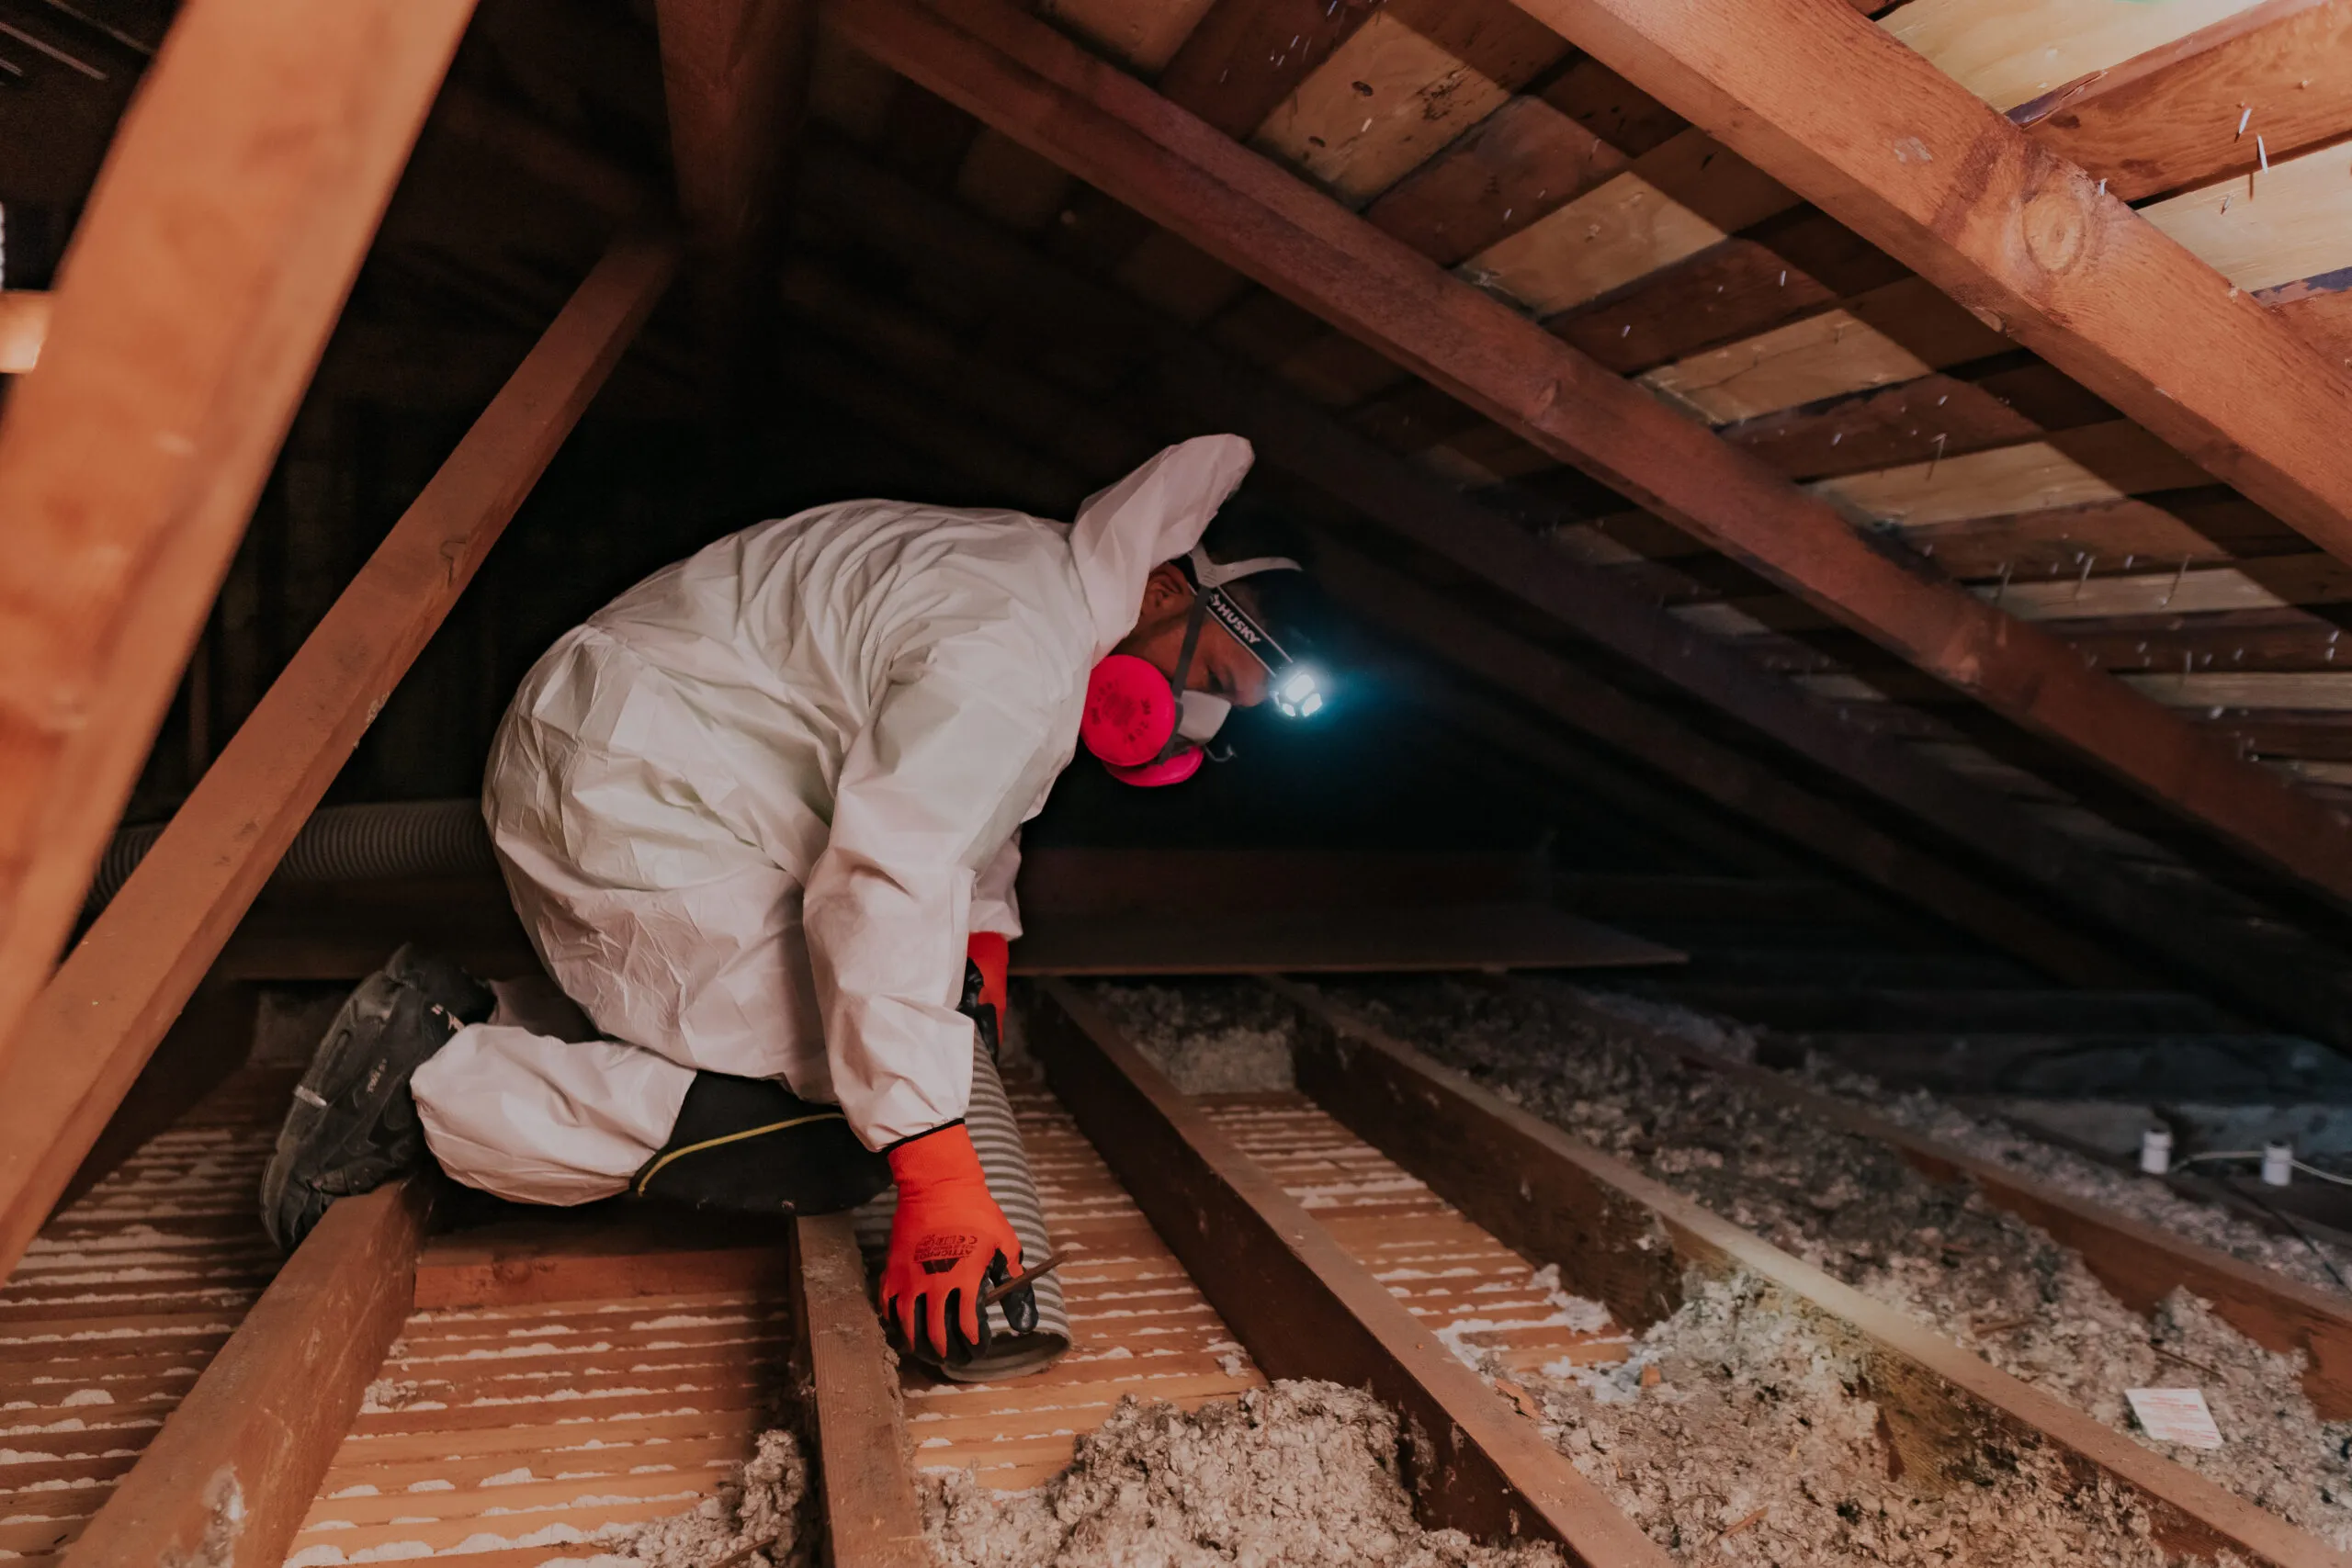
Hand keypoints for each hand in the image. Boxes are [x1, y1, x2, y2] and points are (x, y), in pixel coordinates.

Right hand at [880, 1123, 1029, 1362]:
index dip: (974, 1342)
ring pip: (908, 1324)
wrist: (939, 1187)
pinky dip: (894, 1321)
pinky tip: (902, 1328)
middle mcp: (935, 1284)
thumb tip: (1024, 1319)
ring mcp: (910, 1278)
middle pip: (936, 1332)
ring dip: (918, 1344)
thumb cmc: (977, 1213)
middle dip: (946, 1351)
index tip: (978, 1348)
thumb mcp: (1004, 1243)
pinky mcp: (893, 1269)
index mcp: (965, 1279)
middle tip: (952, 1359)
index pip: (968, 1324)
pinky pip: (888, 1304)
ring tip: (927, 1352)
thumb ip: (1013, 1282)